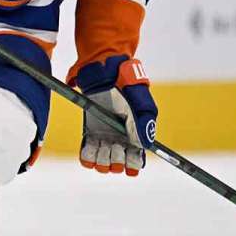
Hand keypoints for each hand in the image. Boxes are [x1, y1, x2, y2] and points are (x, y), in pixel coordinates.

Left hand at [76, 57, 157, 176]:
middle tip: (116, 147)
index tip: (130, 163)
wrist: (105, 70)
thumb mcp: (142, 102)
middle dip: (117, 161)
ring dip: (103, 160)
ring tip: (104, 146)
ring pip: (103, 161)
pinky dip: (88, 157)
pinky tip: (92, 148)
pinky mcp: (88, 131)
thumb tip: (148, 146)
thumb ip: (146, 123)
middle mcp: (120, 138)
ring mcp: (103, 136)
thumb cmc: (127, 84)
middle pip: (118, 163)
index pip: (135, 160)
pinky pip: (87, 153)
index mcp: (136, 134)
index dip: (132, 165)